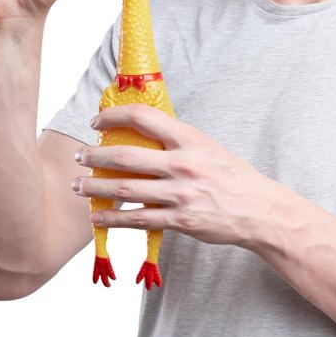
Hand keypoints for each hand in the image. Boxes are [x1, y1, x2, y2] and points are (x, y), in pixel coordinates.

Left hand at [72, 104, 278, 248]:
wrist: (257, 208)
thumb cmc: (231, 174)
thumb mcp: (207, 146)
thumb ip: (177, 140)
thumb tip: (143, 132)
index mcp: (190, 139)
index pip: (144, 117)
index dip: (115, 116)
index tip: (97, 122)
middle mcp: (183, 164)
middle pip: (126, 156)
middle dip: (95, 156)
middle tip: (79, 155)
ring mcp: (180, 194)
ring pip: (126, 189)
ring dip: (95, 188)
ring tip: (78, 186)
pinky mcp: (179, 220)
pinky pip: (138, 219)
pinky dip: (113, 217)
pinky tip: (97, 215)